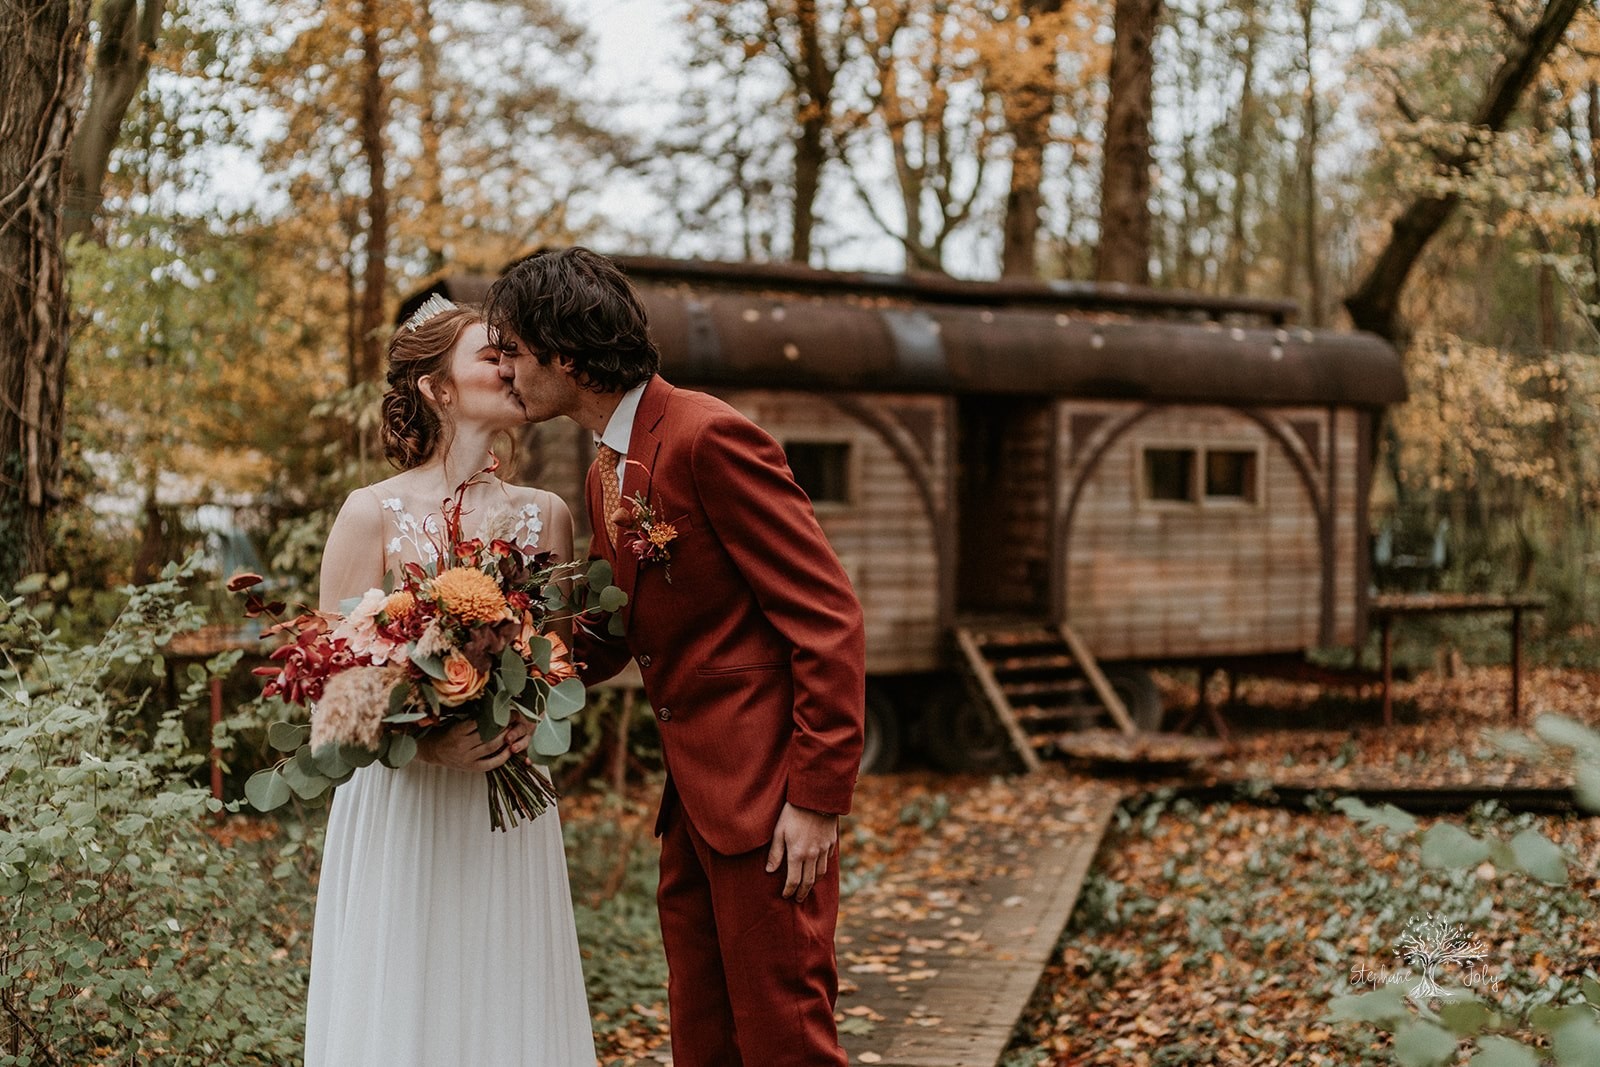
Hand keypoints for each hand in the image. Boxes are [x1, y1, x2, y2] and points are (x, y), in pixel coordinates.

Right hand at [417, 717, 531, 772]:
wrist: (433, 751)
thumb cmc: (446, 732)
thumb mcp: (454, 721)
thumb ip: (470, 717)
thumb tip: (490, 705)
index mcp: (457, 732)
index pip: (480, 722)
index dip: (494, 716)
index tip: (504, 709)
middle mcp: (462, 746)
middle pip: (488, 735)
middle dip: (503, 727)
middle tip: (514, 719)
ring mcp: (467, 758)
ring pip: (491, 747)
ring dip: (505, 739)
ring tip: (514, 730)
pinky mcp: (471, 768)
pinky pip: (490, 763)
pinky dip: (502, 757)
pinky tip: (510, 750)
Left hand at [765, 802, 837, 902]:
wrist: (815, 797)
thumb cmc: (792, 813)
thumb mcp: (778, 831)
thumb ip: (775, 853)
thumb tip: (769, 871)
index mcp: (797, 854)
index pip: (794, 881)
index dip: (789, 890)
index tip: (785, 895)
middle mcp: (812, 855)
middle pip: (808, 881)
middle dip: (802, 892)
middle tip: (798, 899)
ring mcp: (824, 849)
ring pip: (821, 873)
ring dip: (813, 883)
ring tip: (808, 887)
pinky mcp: (831, 842)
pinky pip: (828, 860)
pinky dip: (823, 868)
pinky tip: (818, 869)